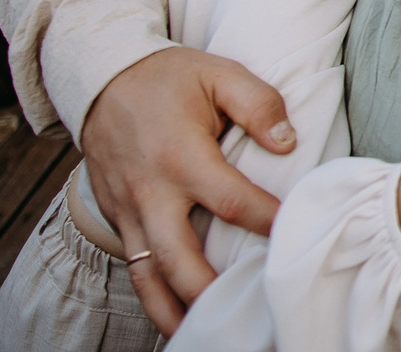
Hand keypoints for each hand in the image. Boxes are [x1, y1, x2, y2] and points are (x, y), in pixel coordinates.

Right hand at [84, 47, 292, 333]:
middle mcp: (150, 192)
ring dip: (173, 309)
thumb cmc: (170, 78)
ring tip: (201, 334)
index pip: (231, 202)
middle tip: (244, 311)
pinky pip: (134, 265)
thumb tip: (289, 144)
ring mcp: (129, 210)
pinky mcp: (118, 218)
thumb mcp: (219, 74)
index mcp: (180, 155)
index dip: (269, 221)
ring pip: (148, 274)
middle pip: (179, 257)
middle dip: (209, 290)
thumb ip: (259, 104)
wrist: (102, 80)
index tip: (298, 235)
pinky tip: (175, 314)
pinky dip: (152, 295)